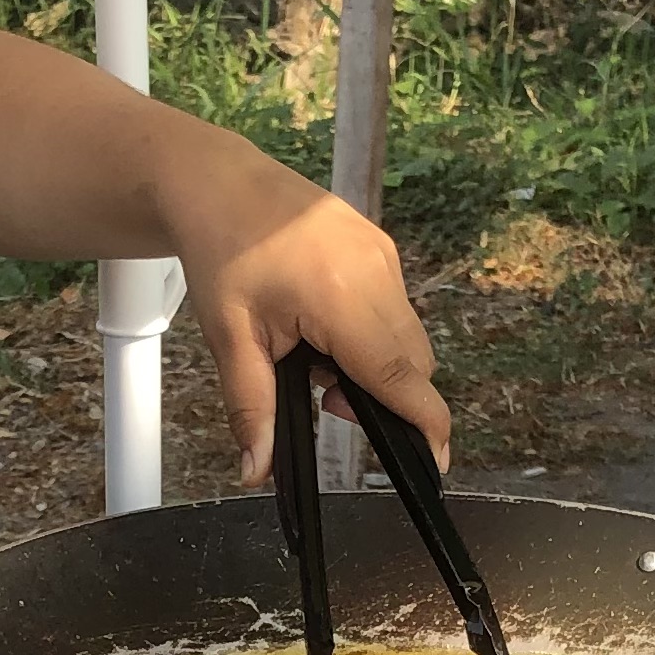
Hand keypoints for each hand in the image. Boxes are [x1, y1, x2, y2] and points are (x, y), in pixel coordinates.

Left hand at [156, 140, 447, 486]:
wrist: (218, 183)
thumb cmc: (220, 253)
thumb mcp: (229, 339)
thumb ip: (251, 408)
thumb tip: (255, 471)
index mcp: (341, 296)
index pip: (398, 375)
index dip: (423, 422)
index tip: (436, 462)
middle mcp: (377, 271)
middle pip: (412, 363)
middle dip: (383, 398)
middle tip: (325, 398)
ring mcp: (384, 254)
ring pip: (407, 337)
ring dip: (376, 366)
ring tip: (316, 359)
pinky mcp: (381, 247)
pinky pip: (396, 308)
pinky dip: (372, 335)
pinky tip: (324, 329)